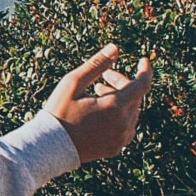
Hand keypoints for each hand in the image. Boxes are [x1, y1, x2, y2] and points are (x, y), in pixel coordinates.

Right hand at [46, 44, 154, 164]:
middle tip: (102, 79)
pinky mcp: (116, 147)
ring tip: (97, 94)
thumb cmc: (59, 111)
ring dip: (120, 100)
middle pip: (134, 97)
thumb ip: (96, 65)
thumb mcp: (73, 83)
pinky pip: (126, 127)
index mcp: (116, 106)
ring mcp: (121, 137)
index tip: (144, 61)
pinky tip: (102, 114)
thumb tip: (115, 48)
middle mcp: (124, 123)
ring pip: (131, 112)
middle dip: (122, 83)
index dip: (145, 71)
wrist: (50, 146)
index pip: (143, 84)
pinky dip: (119, 116)